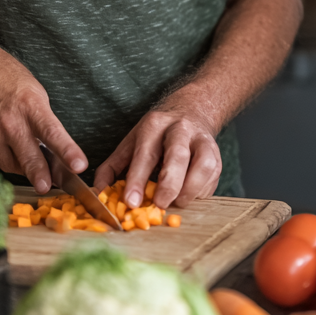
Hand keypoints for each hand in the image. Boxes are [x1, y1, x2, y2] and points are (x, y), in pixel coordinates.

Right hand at [0, 45, 86, 193]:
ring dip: (24, 168)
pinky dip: (5, 156)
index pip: (53, 133)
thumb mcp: (34, 92)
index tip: (79, 166)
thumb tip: (51, 147)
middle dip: (39, 174)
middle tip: (46, 187)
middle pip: (29, 156)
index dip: (67, 151)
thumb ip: (41, 120)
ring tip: (34, 168)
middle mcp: (10, 123)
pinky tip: (5, 144)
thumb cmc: (6, 77)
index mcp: (31, 106)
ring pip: (11, 164)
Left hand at [93, 96, 221, 209]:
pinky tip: (189, 195)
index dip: (138, 180)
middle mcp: (180, 129)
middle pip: (178, 155)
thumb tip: (99, 193)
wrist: (192, 110)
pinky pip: (214, 175)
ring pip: (204, 164)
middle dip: (169, 184)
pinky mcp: (216, 154)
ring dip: (191, 189)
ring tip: (178, 202)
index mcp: (154, 126)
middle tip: (160, 204)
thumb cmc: (157, 134)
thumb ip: (112, 167)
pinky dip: (202, 190)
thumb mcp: (131, 143)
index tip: (131, 202)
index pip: (145, 154)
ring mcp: (202, 140)